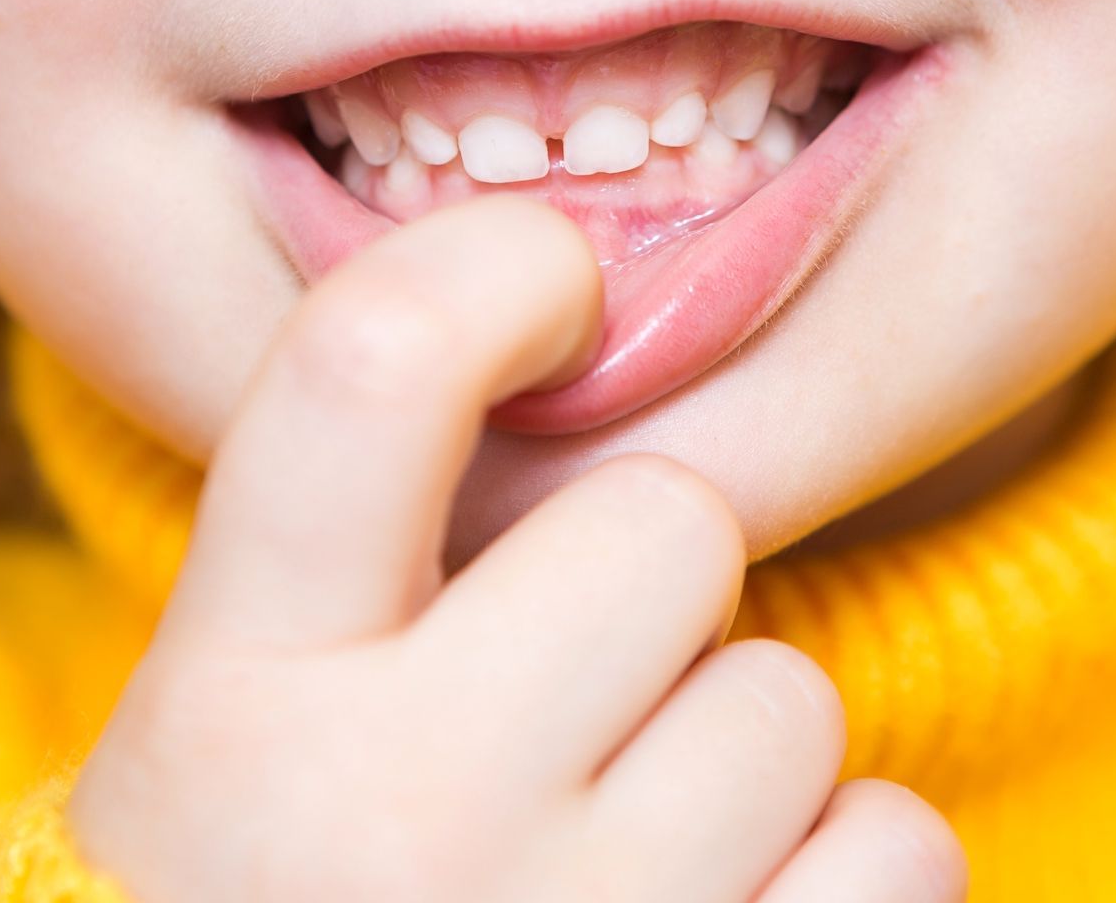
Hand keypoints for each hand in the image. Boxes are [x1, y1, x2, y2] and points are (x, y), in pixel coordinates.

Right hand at [64, 196, 967, 901]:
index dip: (498, 272)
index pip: (372, 365)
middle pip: (665, 522)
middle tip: (564, 717)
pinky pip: (894, 848)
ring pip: (786, 699)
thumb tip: (573, 356)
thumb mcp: (221, 751)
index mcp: (231, 706)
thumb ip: (347, 572)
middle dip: (649, 597)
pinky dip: (838, 879)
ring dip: (736, 766)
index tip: (561, 297)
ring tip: (612, 870)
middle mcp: (391, 814)